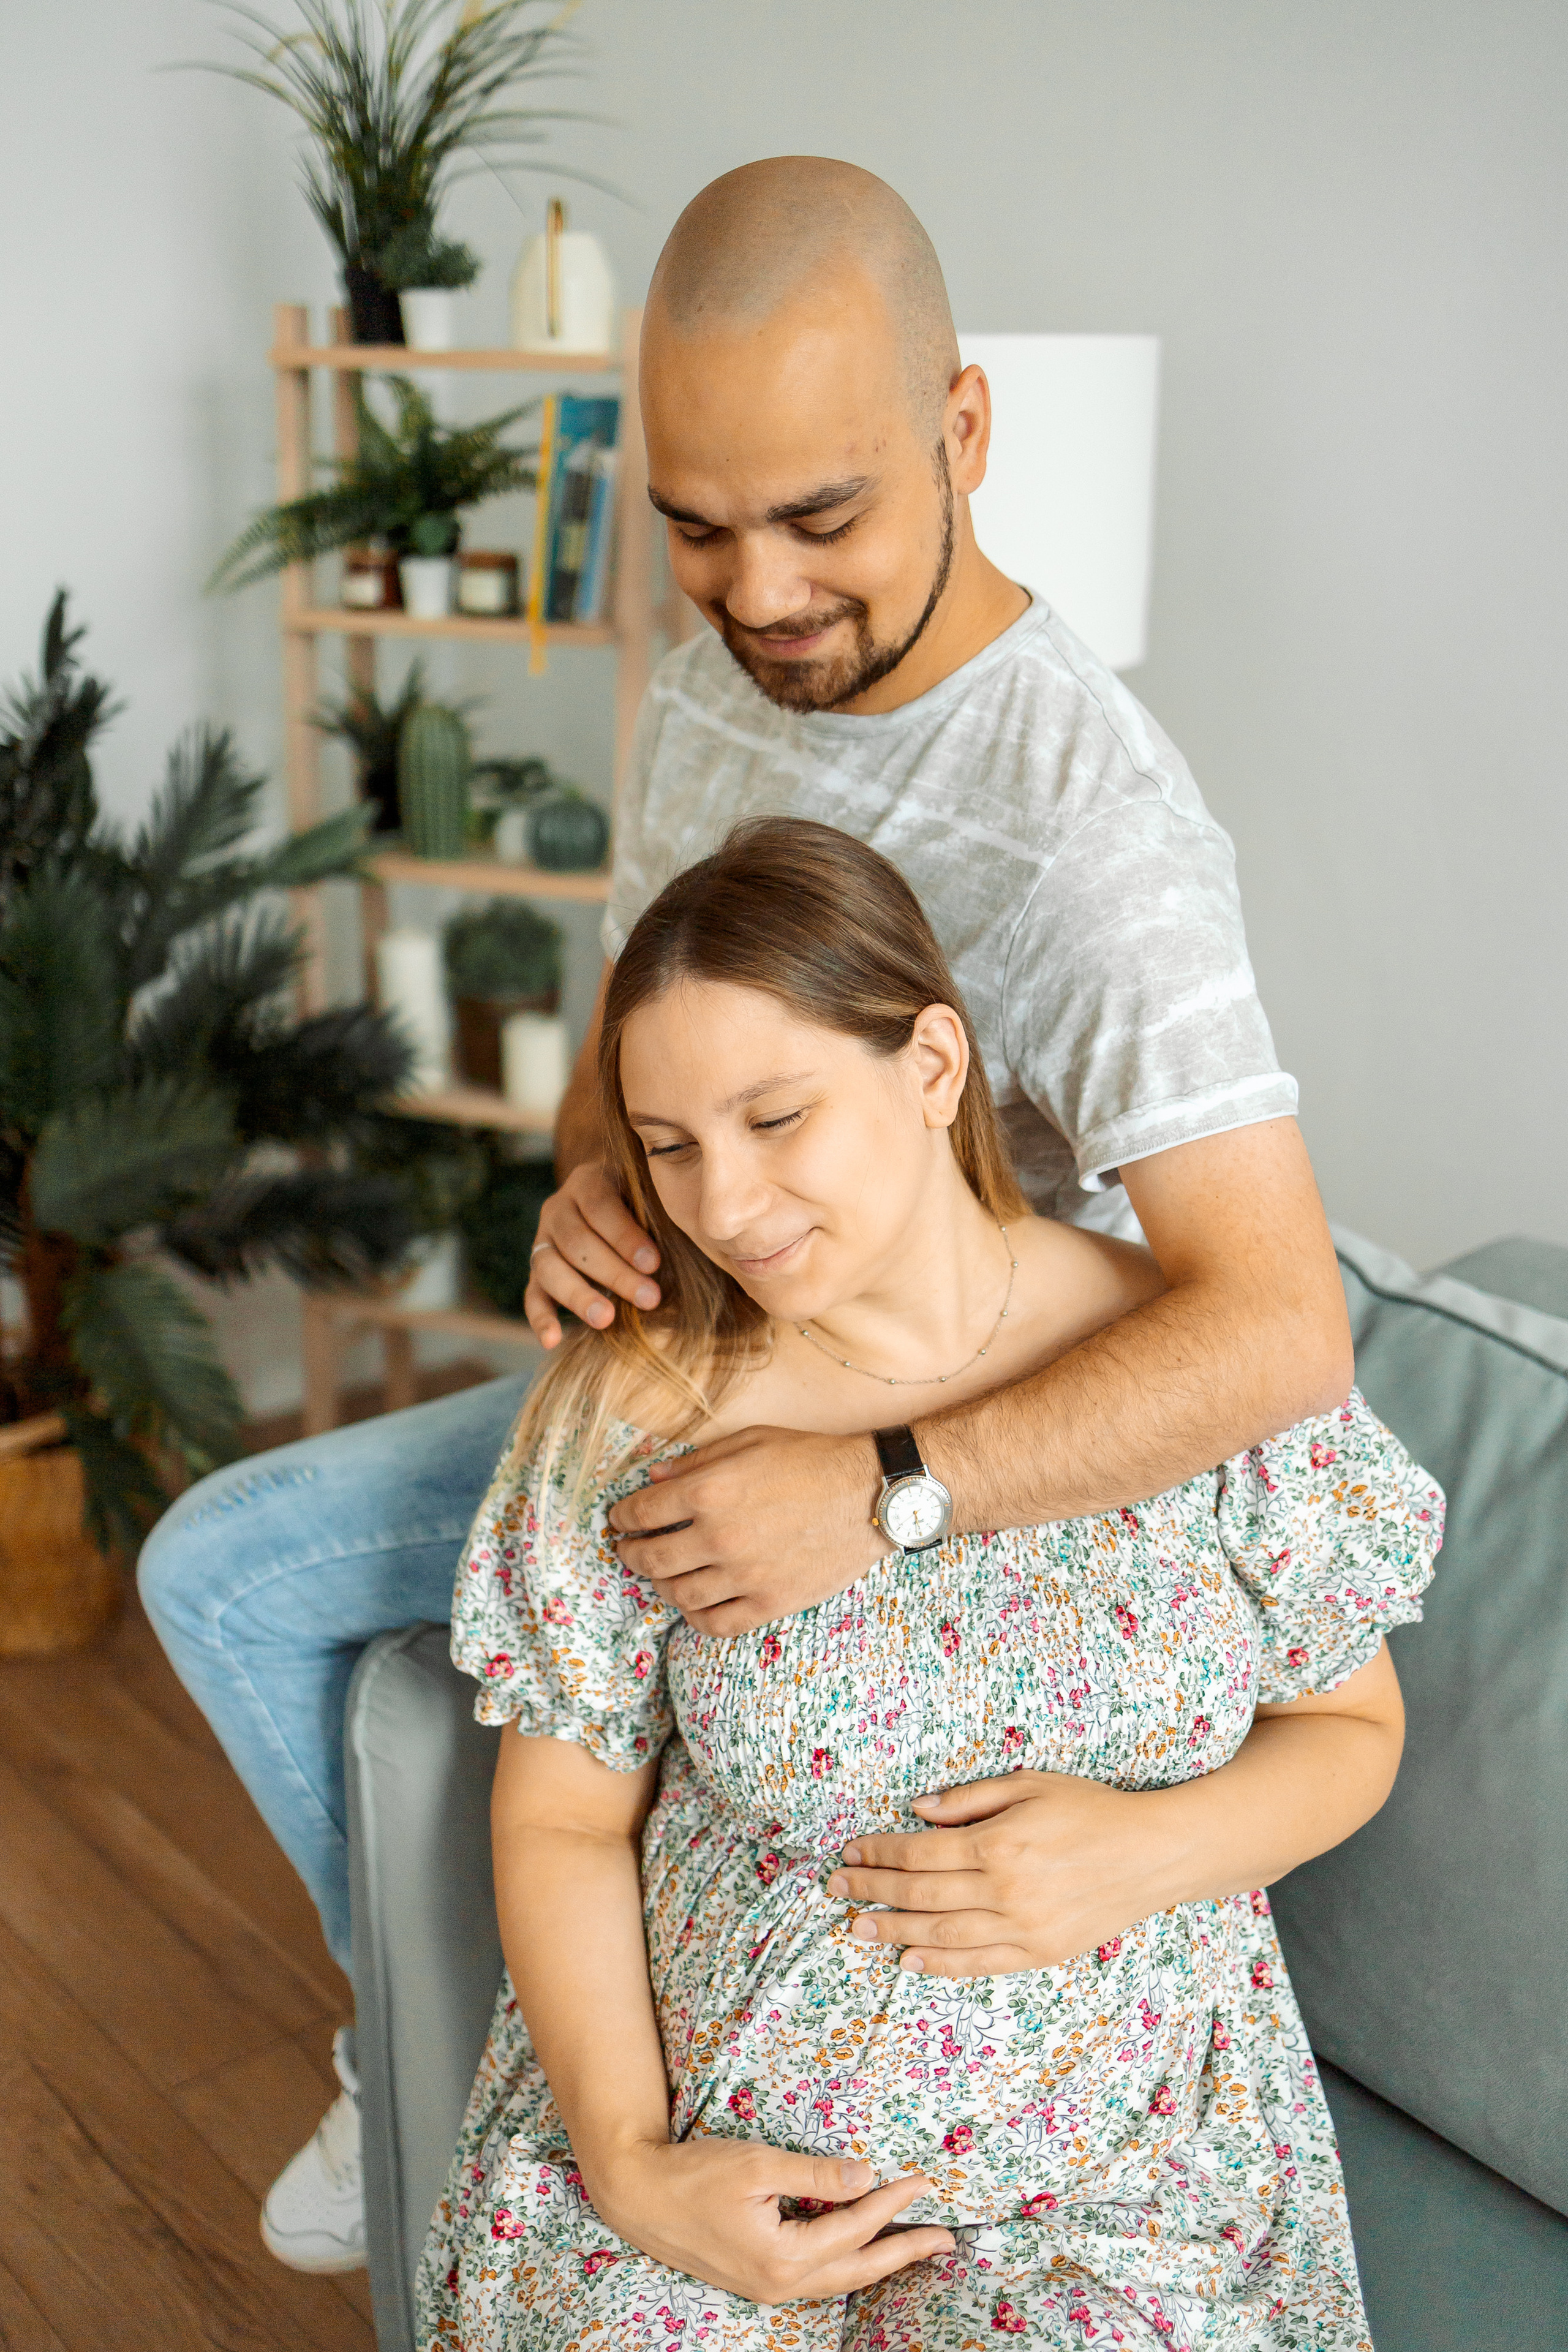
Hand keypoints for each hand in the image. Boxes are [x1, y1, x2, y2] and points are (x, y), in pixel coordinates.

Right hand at [525, 1162, 662, 1347]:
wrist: (615, 1203)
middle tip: (649, 1299)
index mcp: (588, 1182)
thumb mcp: (652, 1198)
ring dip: (579, 1295)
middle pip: (577, 1241)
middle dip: (614, 1273)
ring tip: (606, 1320)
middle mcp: (559, 1208)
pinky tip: (553, 1340)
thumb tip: (695, 1242)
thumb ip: (660, 1214)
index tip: (654, 1263)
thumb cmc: (645, 1205)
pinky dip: (540, 1318)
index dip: (626, 1236)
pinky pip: (532, 1294)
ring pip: (550, 1267)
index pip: (600, 1207)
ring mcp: (543, 1240)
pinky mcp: (538, 1271)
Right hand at [593, 2137, 952, 2303]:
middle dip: (904, 2253)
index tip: (923, 2183)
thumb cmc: (695, 2174)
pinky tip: (859, 2253)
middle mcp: (780, 2283)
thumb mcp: (757, 2164)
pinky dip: (847, 2265)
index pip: (853, 2228)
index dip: (891, 2204)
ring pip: (839, 2280)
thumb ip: (815, 2173)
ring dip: (879, 2263)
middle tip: (946, 2240)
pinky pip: (817, 2278)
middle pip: (857, 2269)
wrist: (639, 2197)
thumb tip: (866, 2177)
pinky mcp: (758, 2279)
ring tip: (915, 2248)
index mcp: (783, 2256)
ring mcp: (768, 2287)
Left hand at [607, 1425, 886, 1634]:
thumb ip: (697, 1461)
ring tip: (663, 1575)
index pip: (641, 1512)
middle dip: (631, 1554)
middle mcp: (719, 1537)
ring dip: (662, 1585)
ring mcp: (745, 1575)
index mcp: (709, 1491)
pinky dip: (696, 1617)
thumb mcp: (750, 1441)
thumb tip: (654, 1477)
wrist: (870, 1493)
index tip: (619, 1521)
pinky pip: (716, 1623)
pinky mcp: (771, 1602)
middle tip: (628, 1550)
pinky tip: (695, 1604)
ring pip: (679, 1594)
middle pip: (651, 1558)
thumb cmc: (811, 1458)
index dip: (621, 1518)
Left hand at [825, 1770, 1181, 1973]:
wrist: (1153, 1854)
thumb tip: (917, 1810)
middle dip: (872, 1891)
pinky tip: (908, 1960)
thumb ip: (970, 1800)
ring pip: (941, 1935)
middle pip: (921, 1895)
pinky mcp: (1039, 1953)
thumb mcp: (1030, 1785)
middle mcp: (1005, 1890)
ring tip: (856, 1928)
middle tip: (835, 1889)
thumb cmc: (1090, 1810)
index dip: (879, 1853)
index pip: (920, 1853)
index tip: (850, 1852)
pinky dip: (939, 1964)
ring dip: (893, 1931)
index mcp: (999, 1843)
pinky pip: (979, 1965)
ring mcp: (1022, 1928)